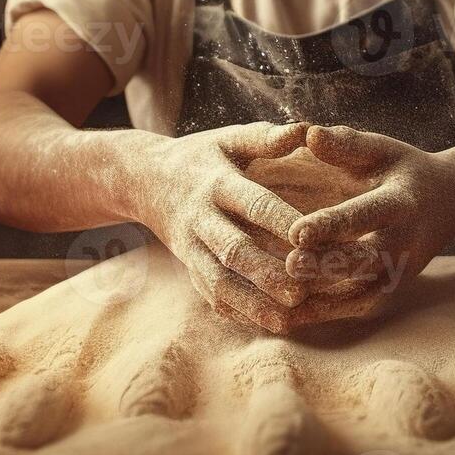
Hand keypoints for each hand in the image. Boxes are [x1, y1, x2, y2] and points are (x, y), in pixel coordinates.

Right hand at [135, 122, 311, 332]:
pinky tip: (268, 325)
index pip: (252, 203)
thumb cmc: (201, 156)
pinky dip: (238, 313)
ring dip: (252, 303)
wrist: (142, 180)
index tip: (312, 236)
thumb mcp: (228, 139)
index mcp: (216, 183)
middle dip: (266, 272)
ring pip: (218, 282)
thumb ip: (266, 138)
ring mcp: (190, 249)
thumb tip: (307, 129)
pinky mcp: (188, 269)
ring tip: (288, 319)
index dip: (281, 221)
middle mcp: (201, 219)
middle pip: (233, 250)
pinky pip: (211, 296)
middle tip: (303, 291)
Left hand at [281, 125, 454, 327]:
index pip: (365, 215)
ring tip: (280, 305)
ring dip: (322, 302)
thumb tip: (309, 134)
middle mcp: (404, 242)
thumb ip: (346, 143)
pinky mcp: (392, 290)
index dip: (331, 224)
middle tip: (288, 267)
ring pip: (361, 295)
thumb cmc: (405, 168)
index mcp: (400, 203)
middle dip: (327, 267)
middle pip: (365, 261)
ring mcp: (400, 271)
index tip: (296, 231)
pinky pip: (357, 308)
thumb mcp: (382, 148)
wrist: (452, 202)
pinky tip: (287, 319)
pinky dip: (324, 315)